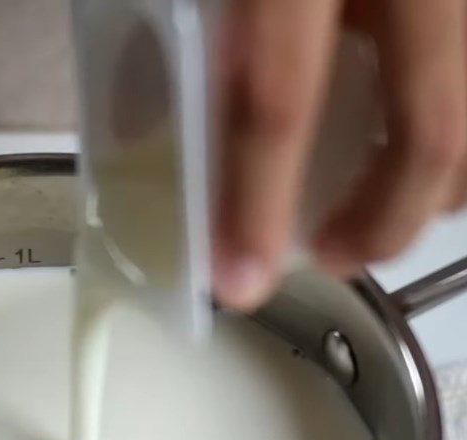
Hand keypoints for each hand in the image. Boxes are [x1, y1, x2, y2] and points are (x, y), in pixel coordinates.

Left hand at [213, 0, 466, 310]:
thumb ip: (193, 29)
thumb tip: (133, 119)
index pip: (282, 103)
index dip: (258, 205)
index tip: (239, 283)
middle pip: (429, 133)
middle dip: (382, 224)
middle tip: (332, 259)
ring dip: (432, 188)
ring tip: (377, 215)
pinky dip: (457, 138)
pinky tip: (412, 140)